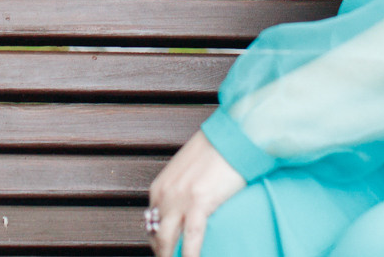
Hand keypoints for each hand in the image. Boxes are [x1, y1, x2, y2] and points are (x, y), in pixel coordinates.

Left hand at [148, 131, 245, 256]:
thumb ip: (181, 192)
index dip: (158, 241)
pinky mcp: (198, 202)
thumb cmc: (214, 152)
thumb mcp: (187, 173)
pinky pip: (192, 238)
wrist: (231, 138)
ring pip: (167, 240)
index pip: (151, 224)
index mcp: (160, 187)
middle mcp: (164, 194)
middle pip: (156, 235)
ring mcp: (179, 199)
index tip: (167, 250)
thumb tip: (186, 209)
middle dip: (162, 252)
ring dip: (170, 256)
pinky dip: (190, 255)